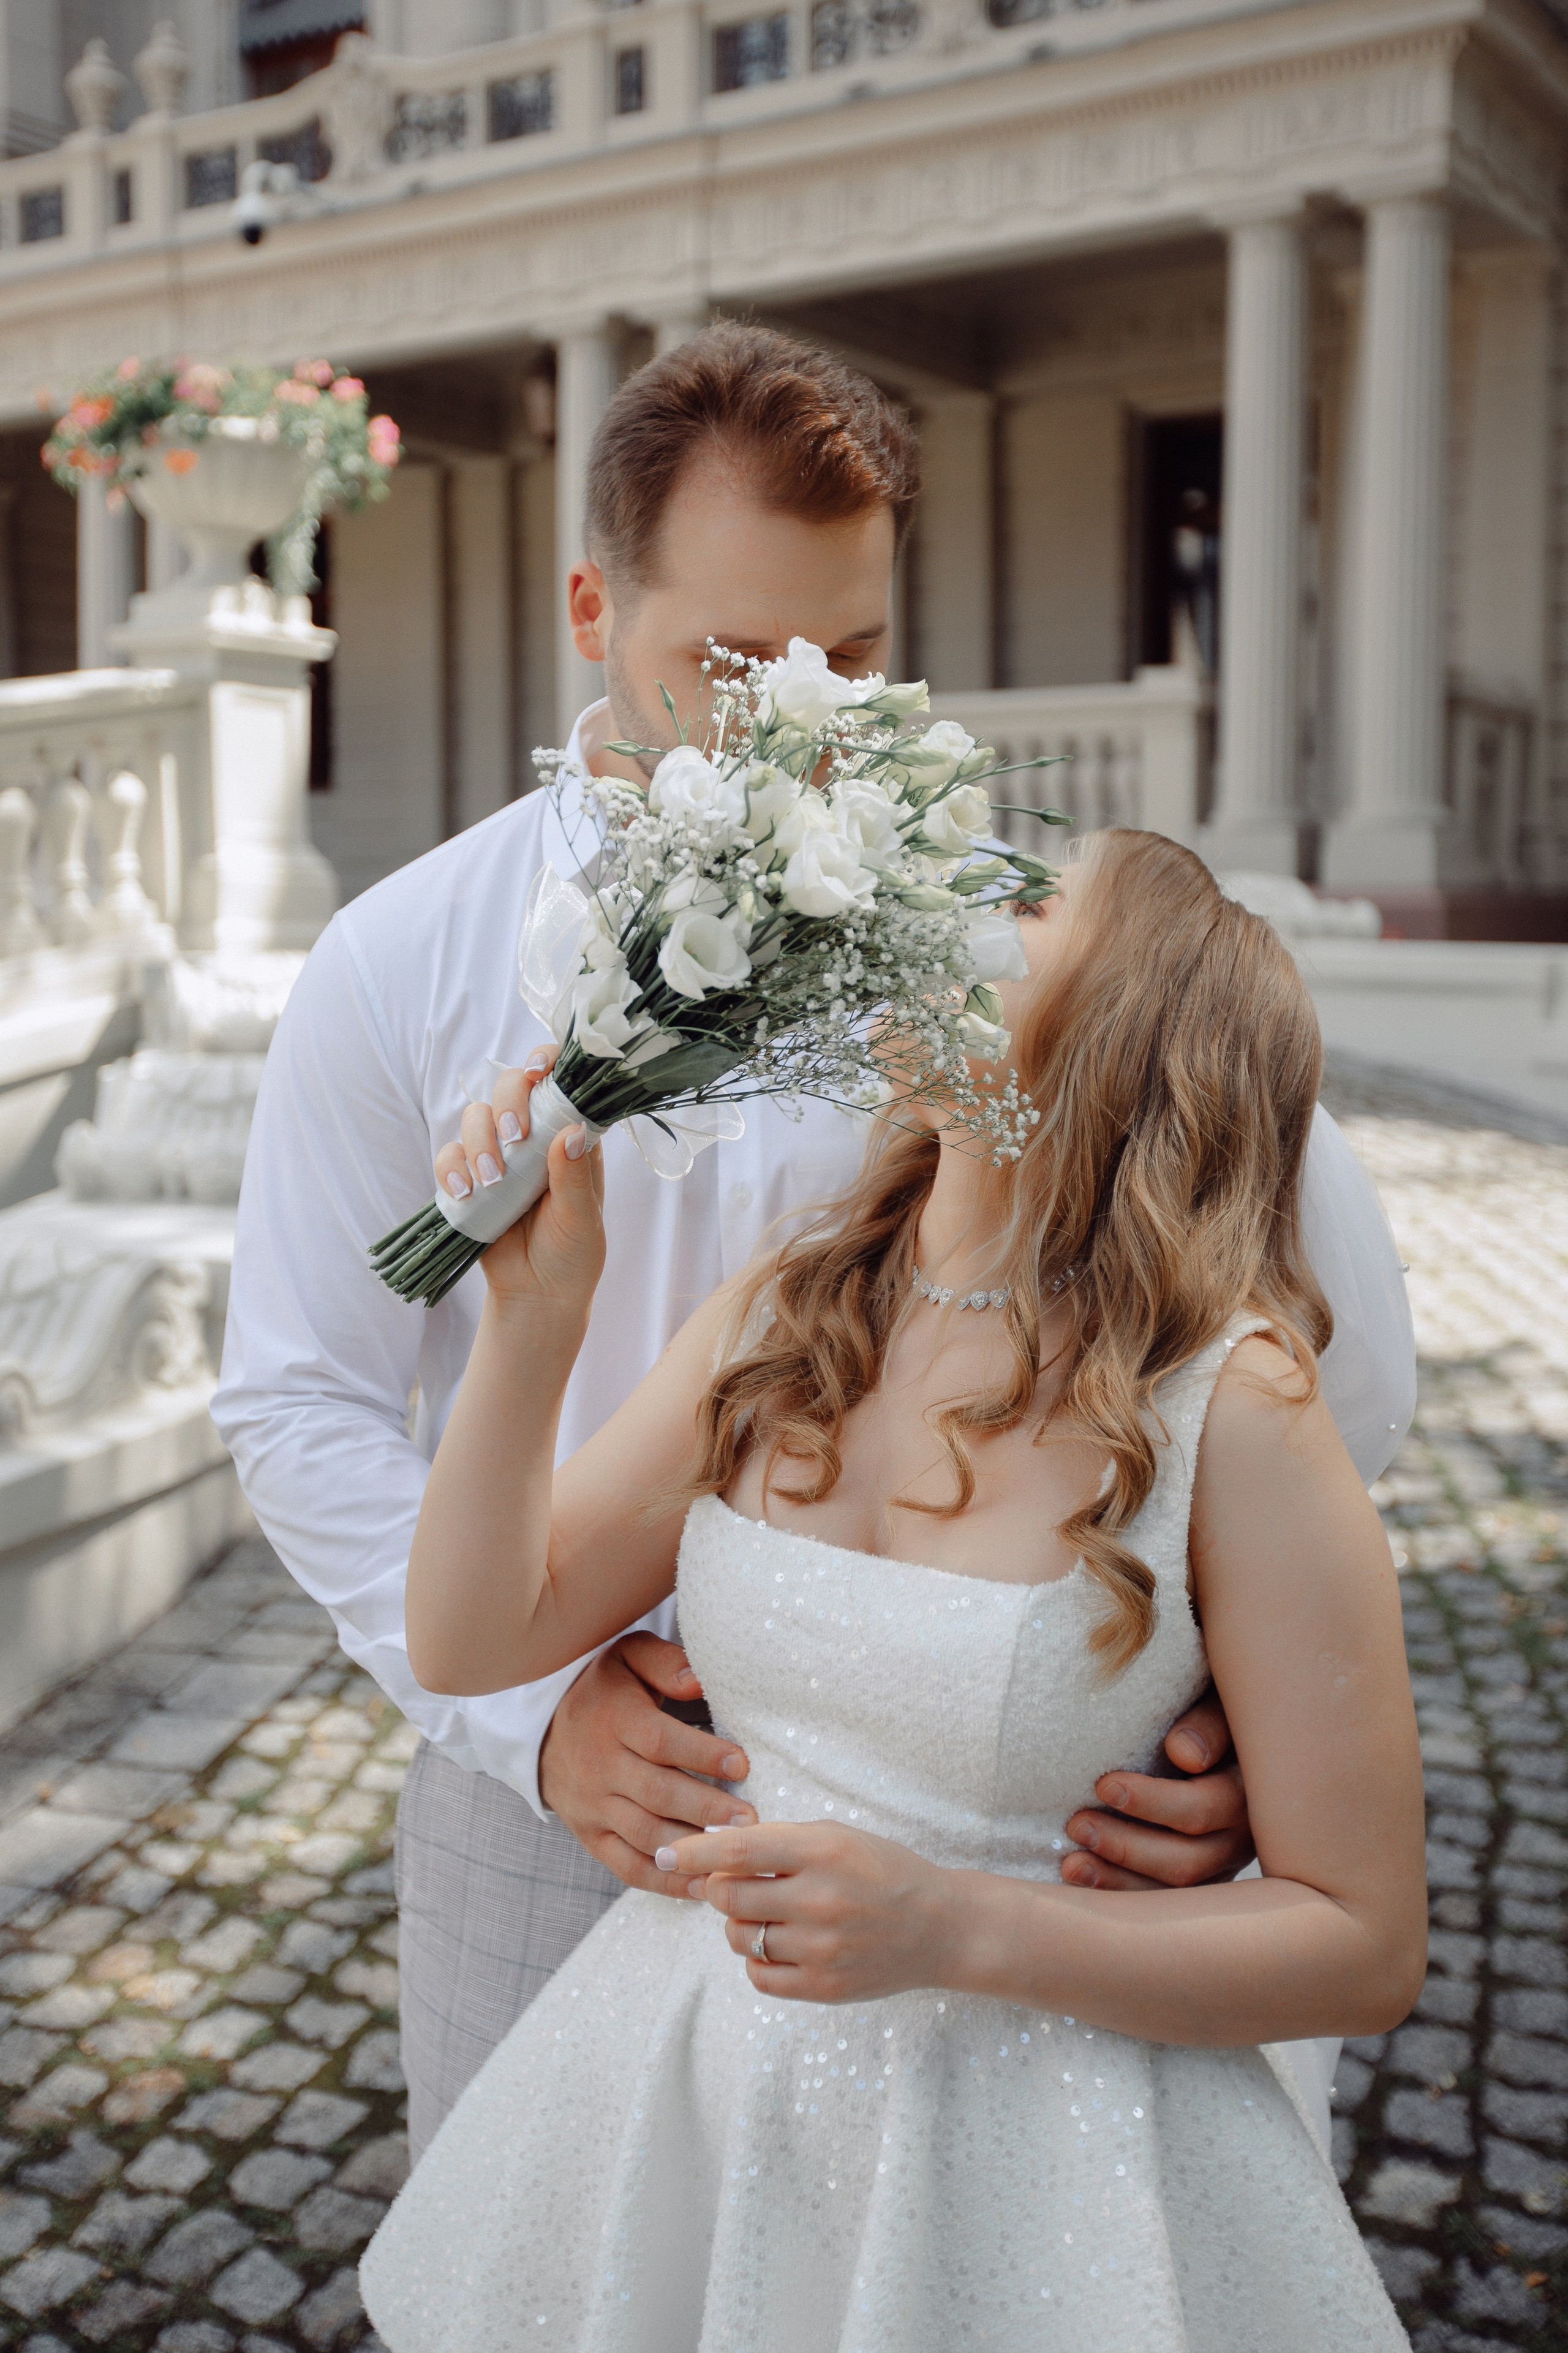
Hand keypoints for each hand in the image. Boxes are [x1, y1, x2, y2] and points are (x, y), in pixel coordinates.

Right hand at [433, 1048, 604, 1312]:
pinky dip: (451, 1169)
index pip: (558, 1083)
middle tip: (513, 1138)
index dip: (545, 1062)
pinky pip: (448, 1157)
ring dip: (478, 1143)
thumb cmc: (573, 1256)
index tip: (536, 1071)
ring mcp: (498, 1157)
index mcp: (569, 1138)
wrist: (538, 1296)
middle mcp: (533, 1139)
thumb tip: (571, 1130)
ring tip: (491, 1183)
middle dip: (507, 1103)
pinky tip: (466, 1194)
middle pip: (510, 1087)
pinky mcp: (469, 1180)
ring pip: (474, 1117)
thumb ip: (573, 1177)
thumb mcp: (581, 1219)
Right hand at [538, 1632, 757, 1896]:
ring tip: (731, 1853)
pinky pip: (626, 1865)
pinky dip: (663, 1882)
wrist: (542, 1727)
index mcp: (613, 1719)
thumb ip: (665, 1664)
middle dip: (705, 1809)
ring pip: (644, 1834)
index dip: (701, 1754)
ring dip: (689, 1848)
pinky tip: (699, 1885)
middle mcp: (599, 1766)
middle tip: (749, 1819)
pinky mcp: (590, 1836)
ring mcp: (592, 1806)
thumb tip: (697, 1682)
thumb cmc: (604, 1690)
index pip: (659, 1742)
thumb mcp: (629, 1658)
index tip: (742, 1764)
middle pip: (656, 1794)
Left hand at [669, 1820, 955, 2003]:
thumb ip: (777, 1840)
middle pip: (730, 1898)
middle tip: (731, 1884)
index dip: (695, 1852)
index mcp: (824, 1852)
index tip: (666, 1853)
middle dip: (718, 1889)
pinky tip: (780, 1943)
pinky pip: (760, 1977)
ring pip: (741, 1938)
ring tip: (768, 1913)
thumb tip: (712, 1849)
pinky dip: (758, 1959)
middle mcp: (821, 1900)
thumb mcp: (836, 1836)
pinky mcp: (825, 1988)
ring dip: (740, 1924)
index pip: (741, 1850)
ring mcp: (823, 1950)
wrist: (938, 1927)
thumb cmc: (881, 1870)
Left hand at [1061, 1686, 1254, 1891]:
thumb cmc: (1218, 1715)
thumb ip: (1209, 1725)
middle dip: (1126, 1847)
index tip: (1103, 1786)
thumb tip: (1183, 1753)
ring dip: (1118, 1881)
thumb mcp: (1221, 1707)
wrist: (1227, 1738)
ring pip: (1172, 1894)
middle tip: (1077, 1824)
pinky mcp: (1200, 1886)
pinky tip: (1084, 1885)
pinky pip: (1162, 1906)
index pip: (1202, 1809)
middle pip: (1186, 1861)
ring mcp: (1220, 1868)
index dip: (1151, 1802)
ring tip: (1071, 1864)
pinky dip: (1122, 1897)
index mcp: (1249, 1794)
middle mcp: (1240, 1840)